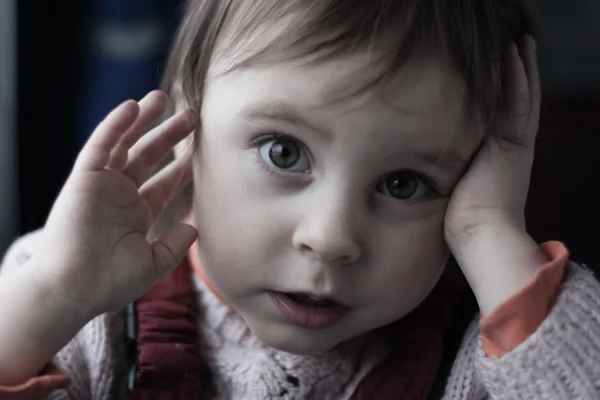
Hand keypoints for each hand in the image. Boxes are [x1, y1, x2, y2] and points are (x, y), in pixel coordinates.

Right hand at [34, 90, 197, 318]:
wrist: (74, 290)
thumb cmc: (110, 282)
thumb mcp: (154, 263)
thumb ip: (175, 245)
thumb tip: (194, 228)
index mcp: (137, 215)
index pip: (164, 184)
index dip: (182, 166)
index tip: (201, 151)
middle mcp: (120, 196)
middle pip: (149, 156)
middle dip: (169, 135)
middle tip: (192, 116)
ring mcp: (102, 184)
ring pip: (125, 143)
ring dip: (143, 119)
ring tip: (164, 98)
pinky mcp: (83, 178)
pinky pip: (100, 145)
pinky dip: (115, 125)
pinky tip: (133, 106)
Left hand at [444, 36, 547, 313]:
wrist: (481, 237)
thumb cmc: (463, 224)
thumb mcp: (455, 191)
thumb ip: (449, 175)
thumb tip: (420, 174)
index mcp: (500, 158)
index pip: (505, 117)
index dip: (507, 93)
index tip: (501, 71)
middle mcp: (512, 147)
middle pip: (519, 101)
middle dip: (518, 74)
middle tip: (518, 46)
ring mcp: (514, 144)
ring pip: (521, 97)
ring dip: (520, 68)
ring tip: (520, 43)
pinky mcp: (512, 144)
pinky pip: (517, 104)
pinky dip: (517, 80)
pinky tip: (514, 56)